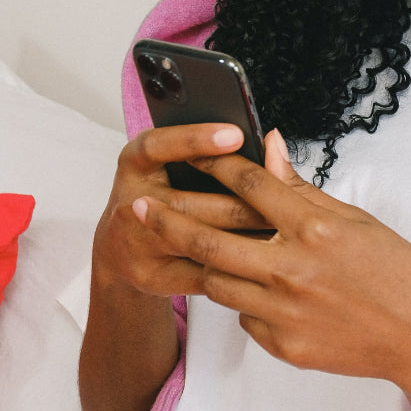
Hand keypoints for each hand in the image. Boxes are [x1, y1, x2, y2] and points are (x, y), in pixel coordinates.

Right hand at [91, 123, 274, 297]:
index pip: (158, 145)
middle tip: (284, 205)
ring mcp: (136, 243)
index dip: (197, 139)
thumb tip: (271, 139)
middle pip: (190, 203)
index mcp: (135, 163)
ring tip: (282, 233)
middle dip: (243, 205)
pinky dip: (236, 268)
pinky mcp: (152, 276)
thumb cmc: (165, 194)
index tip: (237, 135)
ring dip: (244, 238)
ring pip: (201, 241)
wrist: (126, 247)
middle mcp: (129, 201)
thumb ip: (219, 152)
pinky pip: (204, 273)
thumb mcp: (177, 164)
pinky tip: (265, 262)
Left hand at [132, 129, 410, 395]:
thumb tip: (269, 146)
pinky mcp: (283, 345)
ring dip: (206, 263)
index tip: (192, 154)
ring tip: (197, 249)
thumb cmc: (396, 271)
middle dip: (167, 220)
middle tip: (139, 209)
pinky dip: (244, 301)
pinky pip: (244, 318)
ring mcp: (285, 312)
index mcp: (315, 228)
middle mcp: (293, 269)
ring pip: (218, 283)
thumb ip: (302, 188)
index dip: (215, 164)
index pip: (249, 184)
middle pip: (210, 238)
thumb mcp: (355, 219)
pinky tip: (257, 290)